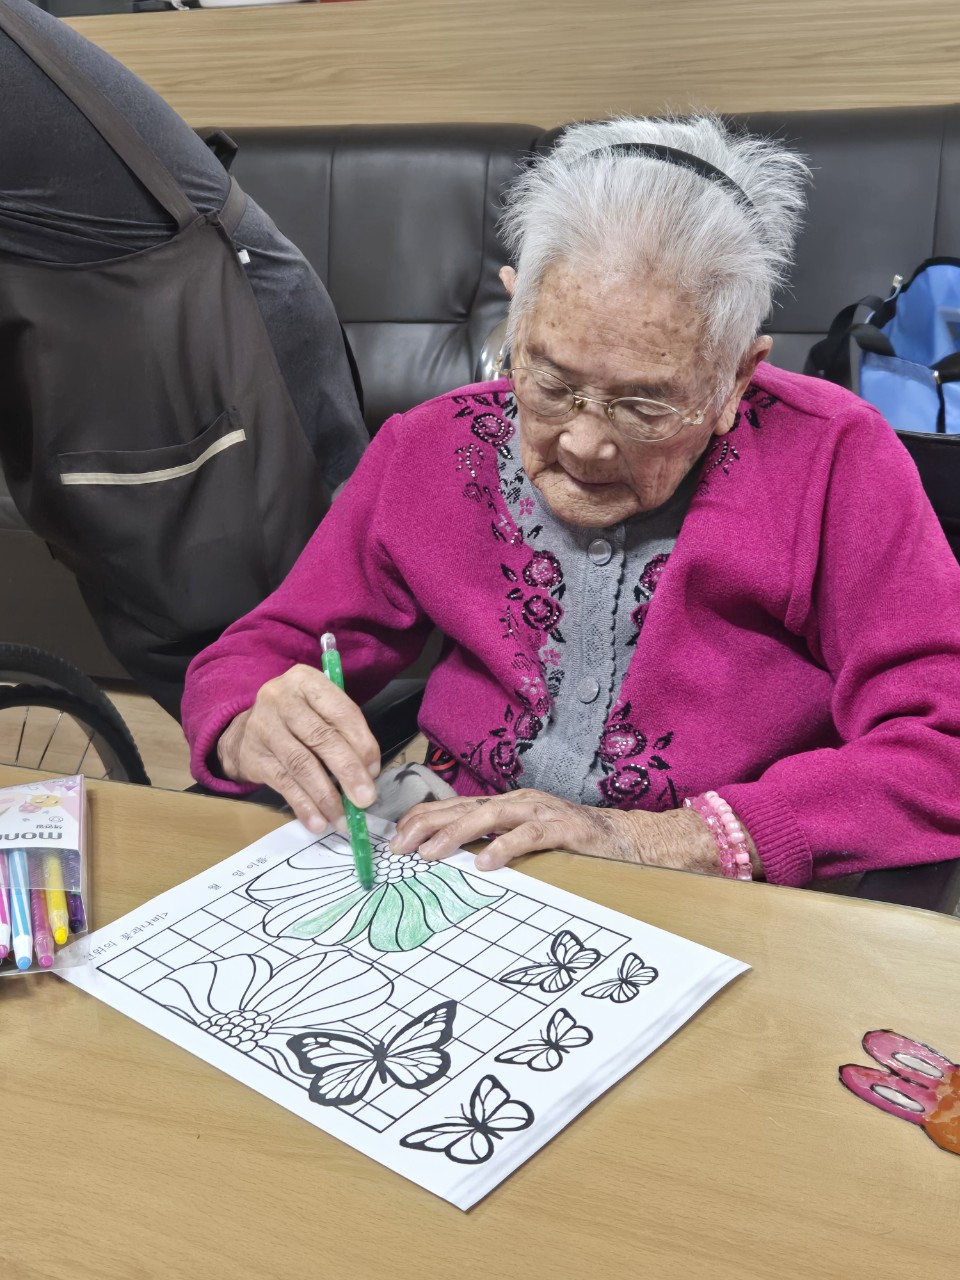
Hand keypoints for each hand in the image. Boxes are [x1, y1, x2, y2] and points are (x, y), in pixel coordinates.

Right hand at [216, 663, 379, 833]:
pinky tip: (318, 822)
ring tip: (344, 819)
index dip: (362, 743)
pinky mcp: (253, 756)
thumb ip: (345, 732)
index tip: (374, 770)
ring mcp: (263, 727)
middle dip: (348, 772)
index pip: (341, 711)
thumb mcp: (320, 710)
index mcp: (306, 681)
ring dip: (326, 796)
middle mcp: (281, 699)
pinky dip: (303, 806)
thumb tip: (369, 771)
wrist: (246, 730)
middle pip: (321, 738)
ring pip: (301, 764)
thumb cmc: (298, 719)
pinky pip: (283, 783)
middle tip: (365, 799)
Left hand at [389, 788, 723, 873]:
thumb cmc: (570, 841)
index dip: (422, 820)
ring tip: (430, 853)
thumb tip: (450, 859)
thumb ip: (490, 843)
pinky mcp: (560, 828)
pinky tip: (485, 863)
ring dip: (455, 835)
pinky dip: (504, 848)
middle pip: (462, 809)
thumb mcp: (523, 838)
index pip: (453, 807)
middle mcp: (516, 802)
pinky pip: (527, 837)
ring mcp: (538, 812)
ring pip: (488, 818)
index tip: (396, 837)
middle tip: (399, 846)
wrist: (623, 838)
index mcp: (504, 805)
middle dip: (427, 826)